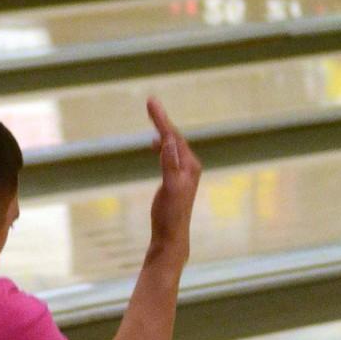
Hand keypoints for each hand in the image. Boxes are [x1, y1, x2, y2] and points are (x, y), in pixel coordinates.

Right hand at [146, 98, 200, 261]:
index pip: (173, 137)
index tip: (151, 102)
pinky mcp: (175, 180)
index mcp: (189, 165)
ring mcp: (183, 173)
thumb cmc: (170, 215)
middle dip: (162, 120)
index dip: (161, 119)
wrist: (171, 237)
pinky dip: (161, 145)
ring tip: (153, 117)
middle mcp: (190, 166)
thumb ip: (170, 165)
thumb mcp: (170, 188)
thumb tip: (168, 142)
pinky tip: (154, 144)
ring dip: (162, 131)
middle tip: (150, 102)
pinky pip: (169, 155)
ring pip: (172, 145)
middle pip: (175, 137)